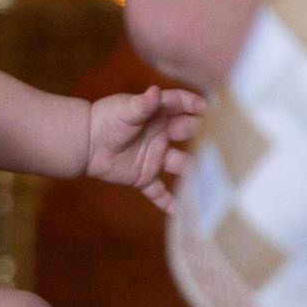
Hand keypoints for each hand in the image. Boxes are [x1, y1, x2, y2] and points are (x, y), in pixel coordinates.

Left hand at [85, 86, 204, 210]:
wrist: (82, 143)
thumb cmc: (104, 119)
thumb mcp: (125, 109)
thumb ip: (143, 104)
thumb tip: (155, 91)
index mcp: (157, 114)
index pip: (181, 105)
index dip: (194, 105)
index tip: (209, 108)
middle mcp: (161, 135)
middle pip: (188, 134)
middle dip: (204, 136)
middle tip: (224, 141)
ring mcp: (154, 157)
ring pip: (180, 165)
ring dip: (194, 172)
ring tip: (213, 179)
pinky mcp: (143, 176)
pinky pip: (159, 191)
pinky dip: (169, 202)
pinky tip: (183, 214)